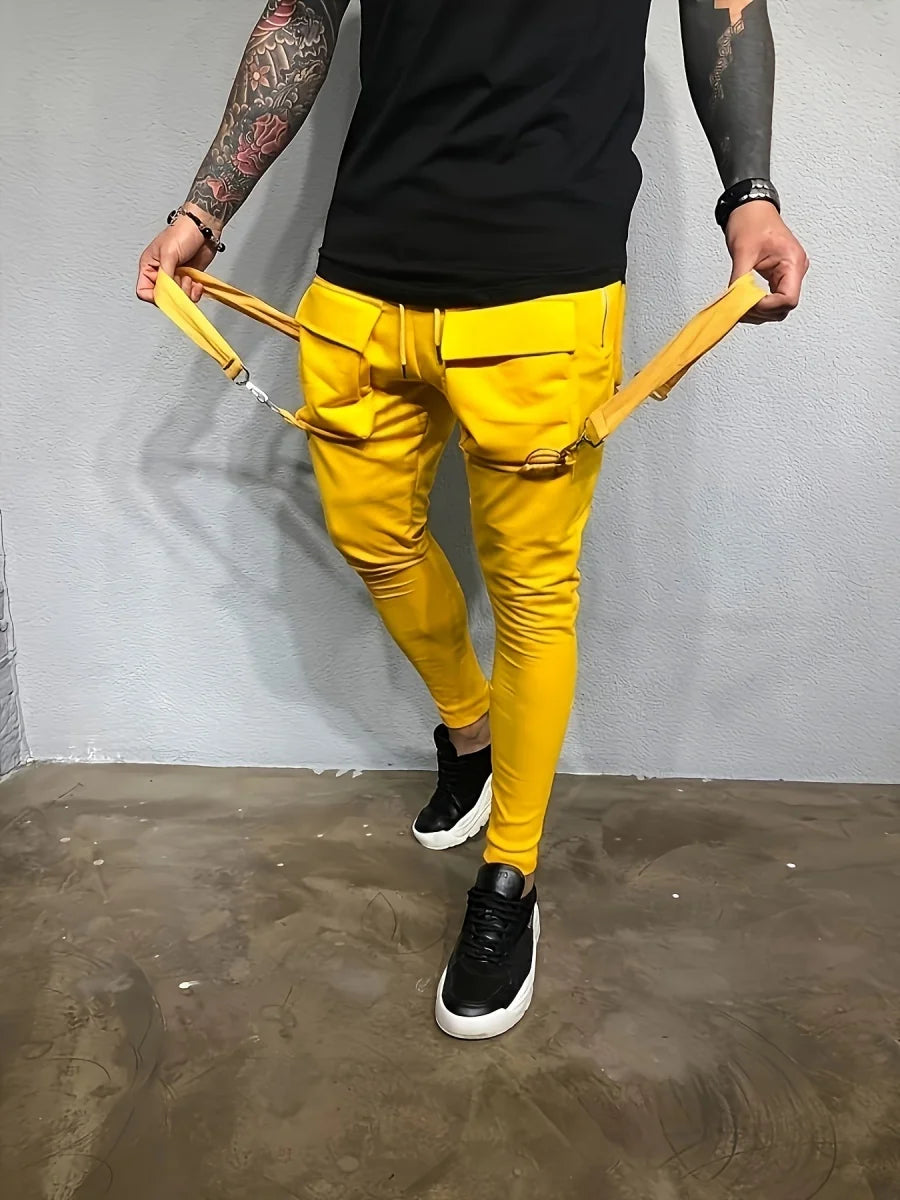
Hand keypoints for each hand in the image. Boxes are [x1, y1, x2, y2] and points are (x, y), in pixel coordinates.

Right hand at [135, 210, 219, 303]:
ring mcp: (176, 277)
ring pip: (178, 298)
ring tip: (190, 278)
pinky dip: (196, 292)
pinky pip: (191, 295)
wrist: (203, 228)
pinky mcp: (189, 279)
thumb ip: (165, 275)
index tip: (167, 292)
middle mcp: (161, 274)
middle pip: (164, 297)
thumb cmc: (182, 232)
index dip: (155, 296)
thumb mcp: (169, 253)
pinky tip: (197, 282)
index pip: (144, 291)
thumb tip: (165, 293)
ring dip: (187, 292)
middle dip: (175, 292)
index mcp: (149, 266)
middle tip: (182, 279)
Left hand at [726, 201, 809, 323]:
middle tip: (740, 307)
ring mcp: (788, 273)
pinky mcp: (779, 275)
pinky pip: (772, 297)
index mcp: (793, 261)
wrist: (750, 206)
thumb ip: (739, 281)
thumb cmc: (751, 220)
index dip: (767, 306)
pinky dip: (758, 303)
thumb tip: (735, 303)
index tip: (747, 304)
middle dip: (761, 311)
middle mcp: (795, 269)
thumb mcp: (742, 251)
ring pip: (778, 307)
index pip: (788, 299)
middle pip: (783, 307)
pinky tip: (745, 300)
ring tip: (740, 303)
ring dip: (759, 311)